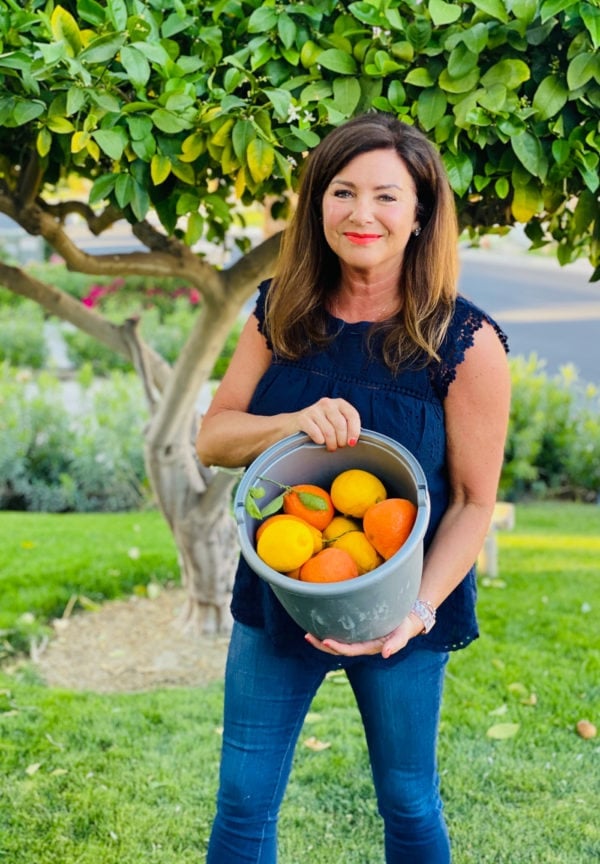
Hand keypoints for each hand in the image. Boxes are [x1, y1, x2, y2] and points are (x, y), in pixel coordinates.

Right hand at [296, 397, 360, 450]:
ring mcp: (314, 409)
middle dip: (341, 440)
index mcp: (339, 403)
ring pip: (329, 431)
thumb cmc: (319, 426)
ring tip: (330, 447)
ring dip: (331, 443)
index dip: (354, 431)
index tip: (352, 443)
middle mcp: (327, 403)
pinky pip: (316, 434)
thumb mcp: (335, 421)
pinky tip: (319, 442)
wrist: (293, 425)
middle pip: (341, 425)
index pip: (352, 415)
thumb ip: (346, 426)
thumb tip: (353, 441)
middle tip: (339, 446)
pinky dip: (320, 441)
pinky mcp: (303, 418)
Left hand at [304, 613, 424, 658]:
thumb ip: (396, 644)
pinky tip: (318, 624)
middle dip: (322, 645)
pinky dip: (329, 631)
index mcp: (369, 647)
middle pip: (337, 649)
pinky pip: (340, 634)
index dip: (337, 647)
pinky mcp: (357, 631)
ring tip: (307, 634)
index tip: (325, 641)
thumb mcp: (403, 635)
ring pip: (336, 643)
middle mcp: (361, 645)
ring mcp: (358, 639)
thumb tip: (386, 654)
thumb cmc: (404, 627)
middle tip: (307, 636)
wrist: (407, 621)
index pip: (349, 650)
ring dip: (321, 640)